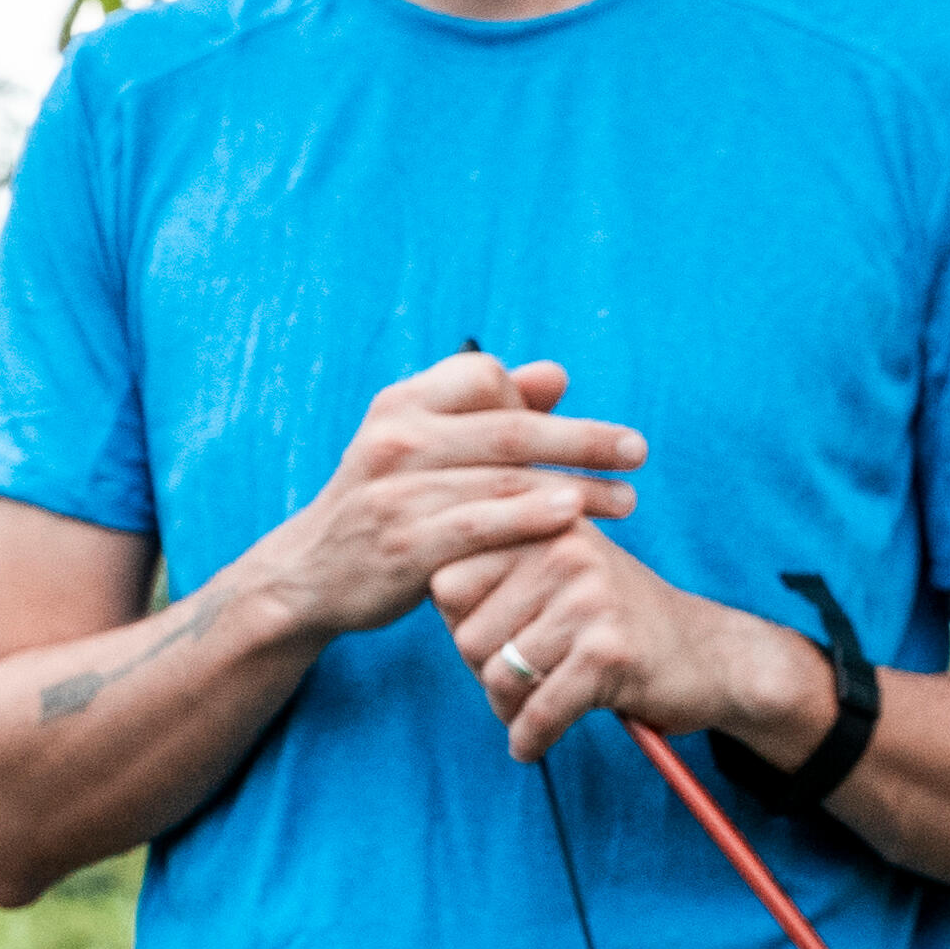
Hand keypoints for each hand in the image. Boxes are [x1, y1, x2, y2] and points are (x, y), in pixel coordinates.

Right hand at [243, 351, 638, 648]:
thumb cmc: (386, 502)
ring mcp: (395, 492)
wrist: (311, 573)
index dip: (536, 398)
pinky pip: (480, 527)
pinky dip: (530, 520)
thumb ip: (487, 410)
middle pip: (510, 428)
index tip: (582, 430)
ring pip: (505, 481)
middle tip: (638, 450)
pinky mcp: (404, 544)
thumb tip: (557, 376)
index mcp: (401, 404)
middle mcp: (395, 438)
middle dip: (583, 439)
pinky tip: (572, 520)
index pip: (484, 375)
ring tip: (627, 500)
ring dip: (576, 487)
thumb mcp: (422, 446)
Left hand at [434, 526, 805, 767]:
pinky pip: (539, 709)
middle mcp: (562, 550)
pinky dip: (529, 738)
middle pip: (466, 634)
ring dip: (507, 709)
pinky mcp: (609, 651)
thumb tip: (415, 583)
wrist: (710, 656)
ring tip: (530, 711)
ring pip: (497, 674)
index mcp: (541, 524)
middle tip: (519, 685)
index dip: (460, 627)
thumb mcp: (554, 574)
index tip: (493, 643)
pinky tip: (530, 745)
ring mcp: (588, 597)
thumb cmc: (612, 621)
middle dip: (484, 672)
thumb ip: (491, 568)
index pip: (445, 584)